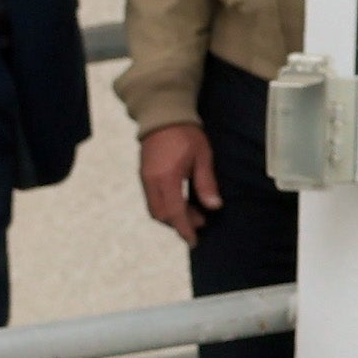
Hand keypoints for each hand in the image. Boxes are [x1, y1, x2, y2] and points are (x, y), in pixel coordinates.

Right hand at [135, 123, 218, 243]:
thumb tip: (213, 206)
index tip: (194, 240)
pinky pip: (153, 199)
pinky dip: (166, 206)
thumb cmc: (186, 134)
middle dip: (179, 223)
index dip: (185, 228)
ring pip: (155, 209)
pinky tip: (181, 202)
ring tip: (193, 213)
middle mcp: (152, 182)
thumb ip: (206, 183)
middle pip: (162, 215)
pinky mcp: (144, 176)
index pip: (175, 212)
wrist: (162, 117)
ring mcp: (145, 179)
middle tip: (200, 223)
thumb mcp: (202, 157)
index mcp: (167, 178)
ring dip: (173, 216)